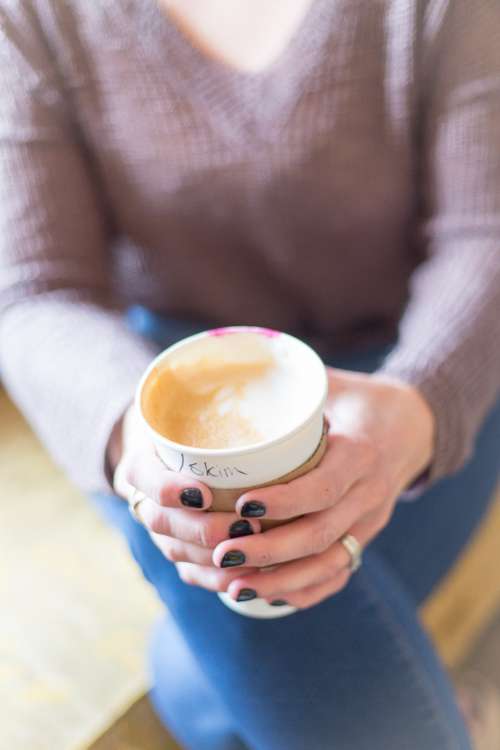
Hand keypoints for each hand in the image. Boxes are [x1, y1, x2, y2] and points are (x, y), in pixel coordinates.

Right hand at [112, 404, 260, 589]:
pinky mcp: (177, 550)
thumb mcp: (201, 411)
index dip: (168, 490)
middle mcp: (145, 498)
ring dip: (214, 560)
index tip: (202, 493)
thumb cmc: (198, 425)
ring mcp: (160, 529)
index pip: (143, 476)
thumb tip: (290, 410)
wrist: (175, 452)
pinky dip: (216, 580)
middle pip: (162, 523)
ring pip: (177, 552)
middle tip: (245, 527)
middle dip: (203, 531)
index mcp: (143, 461)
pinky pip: (189, 573)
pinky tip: (244, 580)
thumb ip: (225, 407)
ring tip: (254, 554)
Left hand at [199, 368, 434, 609]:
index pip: (324, 486)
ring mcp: (370, 520)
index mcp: (361, 452)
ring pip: (330, 562)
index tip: (243, 506)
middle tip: (222, 553)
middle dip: (270, 551)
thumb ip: (290, 380)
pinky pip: (340, 573)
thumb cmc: (360, 399)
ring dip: (282, 580)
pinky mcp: (366, 536)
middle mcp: (369, 493)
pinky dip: (305, 590)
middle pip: (321, 534)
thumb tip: (234, 365)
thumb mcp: (332, 382)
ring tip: (233, 587)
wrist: (414, 426)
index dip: (284, 501)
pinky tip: (266, 595)